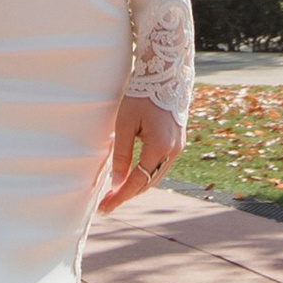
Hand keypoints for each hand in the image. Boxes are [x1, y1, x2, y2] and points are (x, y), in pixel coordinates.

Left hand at [100, 95, 182, 213]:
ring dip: (137, 186)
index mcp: (160, 147)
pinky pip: (160, 166)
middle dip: (127, 195)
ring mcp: (178, 147)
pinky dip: (145, 175)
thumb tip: (117, 183)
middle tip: (106, 205)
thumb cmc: (141, 96)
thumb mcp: (125, 124)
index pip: (137, 181)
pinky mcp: (177, 142)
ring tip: (116, 194)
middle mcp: (173, 151)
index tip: (104, 207)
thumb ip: (122, 155)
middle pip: (148, 183)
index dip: (120, 196)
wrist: (165, 74)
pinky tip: (132, 176)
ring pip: (156, 176)